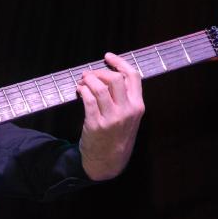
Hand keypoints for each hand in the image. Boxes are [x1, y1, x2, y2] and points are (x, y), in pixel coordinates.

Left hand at [77, 52, 144, 180]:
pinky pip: (87, 100)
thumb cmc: (118, 136)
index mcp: (138, 106)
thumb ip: (126, 98)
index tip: (107, 57)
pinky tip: (79, 91)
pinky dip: (82, 91)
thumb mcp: (130, 118)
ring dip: (88, 80)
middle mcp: (127, 110)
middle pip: (115, 78)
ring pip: (99, 88)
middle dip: (99, 72)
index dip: (119, 62)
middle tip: (89, 73)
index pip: (132, 76)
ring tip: (82, 81)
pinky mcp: (95, 124)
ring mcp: (111, 118)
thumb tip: (110, 75)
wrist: (108, 161)